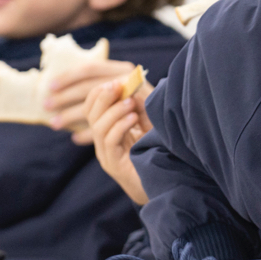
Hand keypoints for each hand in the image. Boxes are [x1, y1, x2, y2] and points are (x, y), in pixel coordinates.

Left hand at [45, 59, 136, 142]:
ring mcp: (136, 95)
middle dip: (64, 97)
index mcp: (122, 70)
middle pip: (90, 86)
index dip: (69, 76)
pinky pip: (109, 123)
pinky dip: (90, 132)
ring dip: (72, 114)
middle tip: (46, 106)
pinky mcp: (141, 113)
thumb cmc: (140, 112)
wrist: (171, 127)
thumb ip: (101, 92)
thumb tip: (65, 89)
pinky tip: (76, 138)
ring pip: (96, 104)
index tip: (50, 87)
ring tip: (55, 123)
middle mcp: (129, 79)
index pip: (91, 68)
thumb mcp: (118, 97)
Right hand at [84, 75, 154, 204]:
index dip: (100, 92)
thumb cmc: (159, 146)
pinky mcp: (115, 164)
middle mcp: (104, 141)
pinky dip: (120, 126)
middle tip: (118, 87)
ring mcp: (107, 154)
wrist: (169, 180)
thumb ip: (138, 99)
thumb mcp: (148, 117)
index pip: (92, 106)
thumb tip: (128, 79)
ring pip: (99, 127)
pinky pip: (110, 141)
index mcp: (109, 128)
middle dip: (103, 98)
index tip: (116, 81)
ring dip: (113, 111)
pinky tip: (133, 118)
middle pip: (91, 114)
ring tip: (129, 104)